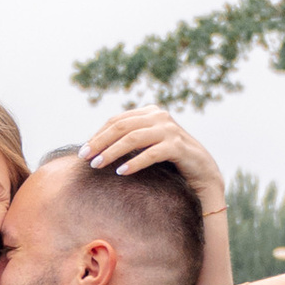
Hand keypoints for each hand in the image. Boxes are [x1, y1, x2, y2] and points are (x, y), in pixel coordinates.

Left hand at [82, 105, 225, 216]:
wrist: (202, 171)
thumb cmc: (170, 160)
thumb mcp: (148, 144)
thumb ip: (130, 138)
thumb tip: (95, 146)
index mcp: (150, 112)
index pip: (116, 120)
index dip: (97, 135)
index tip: (83, 151)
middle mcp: (159, 116)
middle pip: (121, 127)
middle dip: (100, 142)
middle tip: (85, 158)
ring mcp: (170, 130)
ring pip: (133, 138)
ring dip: (112, 152)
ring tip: (97, 165)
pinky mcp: (178, 146)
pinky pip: (151, 153)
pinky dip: (135, 163)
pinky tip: (121, 172)